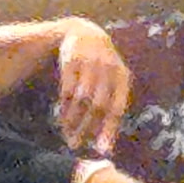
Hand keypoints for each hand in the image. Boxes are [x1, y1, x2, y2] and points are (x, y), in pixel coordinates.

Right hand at [54, 18, 130, 154]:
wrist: (82, 33)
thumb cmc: (100, 65)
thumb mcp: (111, 79)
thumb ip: (111, 103)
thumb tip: (109, 136)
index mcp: (122, 77)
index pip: (117, 108)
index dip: (109, 129)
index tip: (101, 150)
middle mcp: (109, 70)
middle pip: (98, 106)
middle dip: (87, 128)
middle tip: (75, 146)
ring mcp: (90, 64)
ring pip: (81, 100)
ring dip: (73, 120)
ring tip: (67, 136)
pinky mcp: (72, 61)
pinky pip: (68, 90)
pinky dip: (64, 107)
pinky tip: (61, 120)